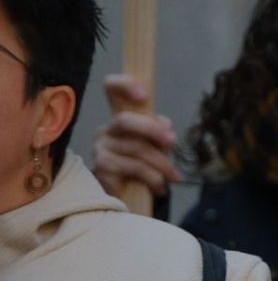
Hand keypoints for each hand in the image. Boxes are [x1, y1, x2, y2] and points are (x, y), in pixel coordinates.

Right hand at [91, 74, 182, 197]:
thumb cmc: (146, 163)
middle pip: (124, 120)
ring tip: (174, 176)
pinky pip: (133, 168)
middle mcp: (106, 130)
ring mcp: (100, 149)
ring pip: (135, 148)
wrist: (131, 195)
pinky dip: (153, 177)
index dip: (125, 85)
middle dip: (152, 130)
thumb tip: (166, 129)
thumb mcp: (157, 143)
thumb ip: (161, 129)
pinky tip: (160, 186)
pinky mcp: (101, 169)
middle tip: (172, 141)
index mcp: (121, 117)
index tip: (144, 96)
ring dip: (162, 163)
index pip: (111, 88)